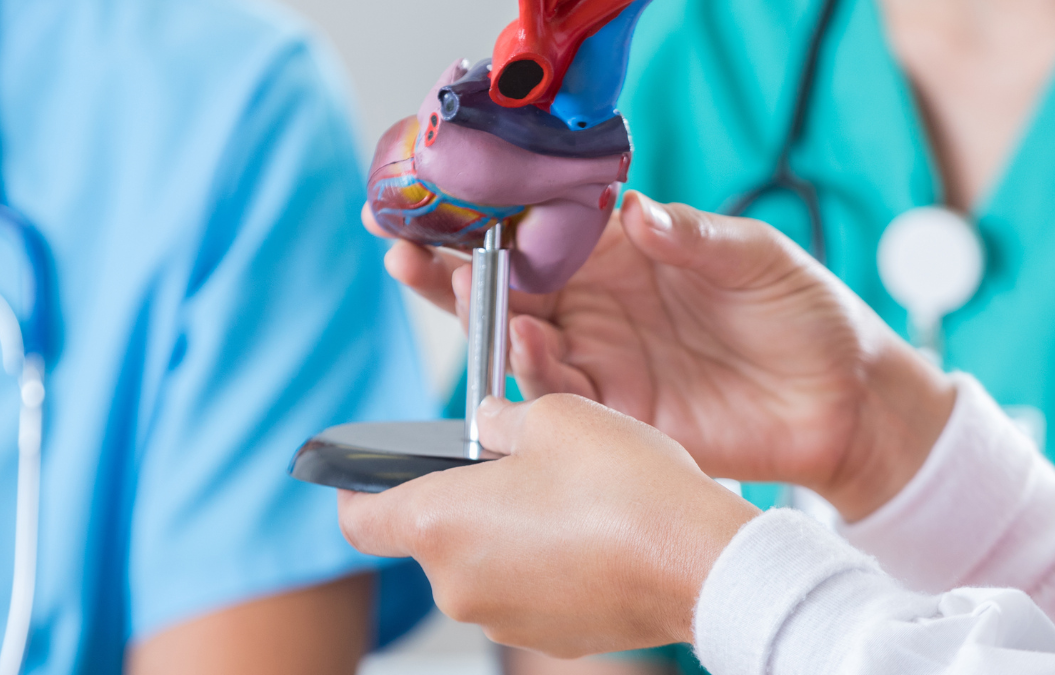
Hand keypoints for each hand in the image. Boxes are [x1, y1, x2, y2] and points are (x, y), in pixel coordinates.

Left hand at [337, 394, 758, 657]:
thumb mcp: (552, 416)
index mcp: (439, 525)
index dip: (355, 491)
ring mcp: (506, 619)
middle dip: (463, 499)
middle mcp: (459, 585)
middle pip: (432, 538)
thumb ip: (501, 419)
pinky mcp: (553, 638)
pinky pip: (529, 590)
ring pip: (484, 564)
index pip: (359, 520)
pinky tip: (592, 532)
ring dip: (508, 531)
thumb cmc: (622, 487)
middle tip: (517, 462)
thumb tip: (492, 424)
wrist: (699, 562)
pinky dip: (545, 562)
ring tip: (568, 495)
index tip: (364, 474)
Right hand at [371, 193, 953, 520]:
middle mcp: (599, 298)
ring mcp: (603, 355)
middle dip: (447, 261)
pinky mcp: (616, 413)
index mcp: (624, 245)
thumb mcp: (756, 257)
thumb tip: (635, 210)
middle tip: (401, 240)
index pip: (541, 219)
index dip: (489, 204)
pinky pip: (556, 396)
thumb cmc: (806, 312)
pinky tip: (520, 344)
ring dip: (474, 312)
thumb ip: (694, 236)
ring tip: (447, 282)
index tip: (439, 185)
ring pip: (514, 334)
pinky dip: (529, 373)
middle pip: (504, 279)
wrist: (847, 402)